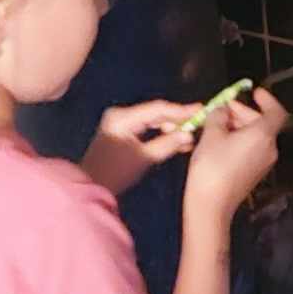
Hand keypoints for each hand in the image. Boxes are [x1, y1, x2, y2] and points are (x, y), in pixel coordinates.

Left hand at [83, 100, 203, 196]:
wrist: (91, 184)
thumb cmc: (115, 172)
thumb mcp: (144, 158)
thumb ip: (167, 144)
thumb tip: (189, 135)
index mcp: (123, 118)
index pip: (157, 109)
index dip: (181, 110)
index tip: (201, 110)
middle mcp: (121, 115)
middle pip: (155, 113)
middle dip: (177, 119)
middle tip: (199, 122)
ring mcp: (121, 123)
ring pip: (153, 120)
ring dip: (171, 127)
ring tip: (191, 133)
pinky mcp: (123, 132)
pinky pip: (147, 128)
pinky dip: (161, 134)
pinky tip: (178, 140)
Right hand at [183, 87, 284, 220]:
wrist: (211, 206)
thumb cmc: (212, 166)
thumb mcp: (211, 134)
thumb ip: (218, 115)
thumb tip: (222, 110)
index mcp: (264, 135)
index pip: (276, 112)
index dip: (267, 100)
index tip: (254, 92)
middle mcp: (270, 148)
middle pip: (264, 123)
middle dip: (243, 113)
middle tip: (223, 109)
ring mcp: (265, 163)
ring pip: (257, 136)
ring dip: (240, 126)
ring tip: (217, 124)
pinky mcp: (256, 173)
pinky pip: (253, 149)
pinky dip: (241, 140)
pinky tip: (221, 141)